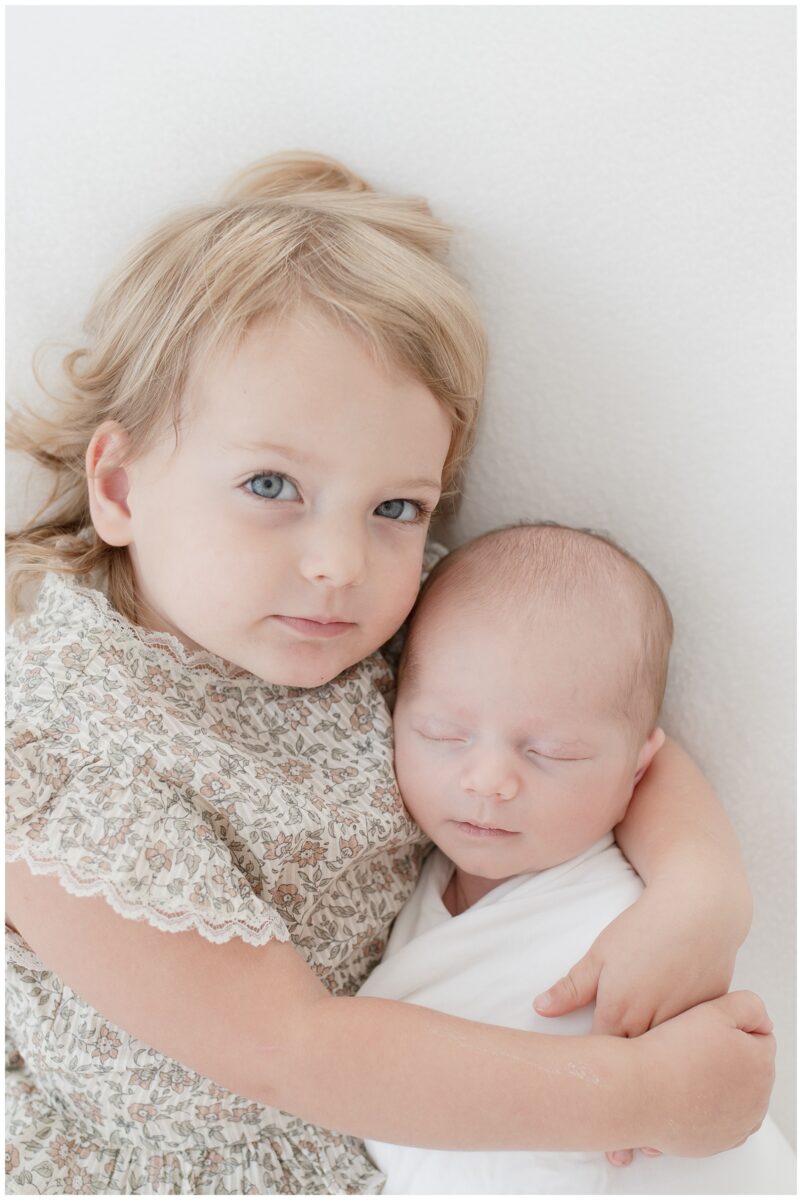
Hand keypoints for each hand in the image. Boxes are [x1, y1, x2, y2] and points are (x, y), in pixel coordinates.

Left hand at [533, 881, 743, 1163]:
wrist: (699, 909)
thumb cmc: (646, 927)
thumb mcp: (602, 953)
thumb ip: (572, 986)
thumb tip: (539, 1008)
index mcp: (621, 1011)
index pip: (601, 1065)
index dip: (592, 1097)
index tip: (586, 1127)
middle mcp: (653, 1025)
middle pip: (635, 1079)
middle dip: (625, 1116)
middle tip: (617, 1155)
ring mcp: (683, 1025)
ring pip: (667, 1075)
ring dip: (657, 1103)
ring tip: (646, 1138)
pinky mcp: (707, 1020)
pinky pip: (695, 1058)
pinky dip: (685, 1077)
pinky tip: (677, 1095)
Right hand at [633, 991, 774, 1157]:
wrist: (637, 1092)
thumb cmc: (670, 1053)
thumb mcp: (714, 1009)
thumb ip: (748, 1006)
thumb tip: (761, 1020)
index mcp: (761, 1065)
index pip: (759, 1038)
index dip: (730, 1027)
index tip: (706, 1029)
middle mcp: (756, 1102)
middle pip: (746, 1069)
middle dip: (727, 1057)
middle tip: (692, 1046)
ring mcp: (737, 1127)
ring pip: (733, 1096)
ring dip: (718, 1084)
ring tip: (685, 1068)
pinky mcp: (716, 1143)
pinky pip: (715, 1121)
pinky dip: (704, 1108)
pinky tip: (683, 1092)